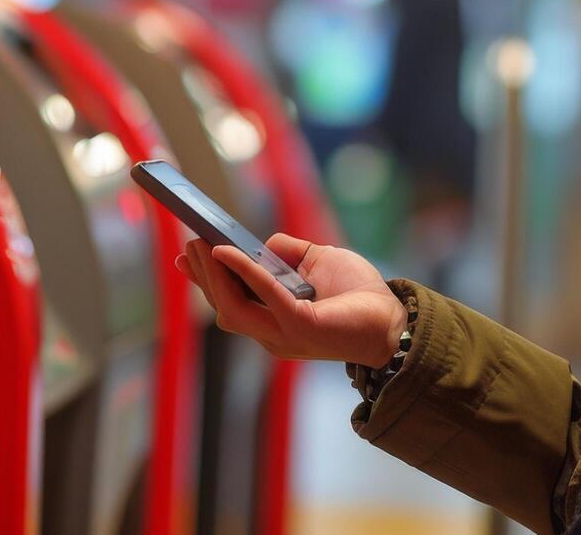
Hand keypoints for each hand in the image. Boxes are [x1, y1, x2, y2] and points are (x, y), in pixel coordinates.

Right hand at [175, 233, 405, 366]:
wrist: (395, 319)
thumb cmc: (359, 294)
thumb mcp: (318, 263)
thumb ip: (287, 255)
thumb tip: (262, 245)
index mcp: (274, 323)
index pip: (230, 304)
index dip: (205, 281)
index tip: (185, 256)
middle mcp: (273, 336)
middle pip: (225, 308)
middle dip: (203, 277)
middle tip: (190, 245)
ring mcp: (284, 336)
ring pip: (233, 308)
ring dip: (213, 276)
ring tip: (203, 245)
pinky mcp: (299, 327)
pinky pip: (263, 297)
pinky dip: (244, 273)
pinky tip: (228, 251)